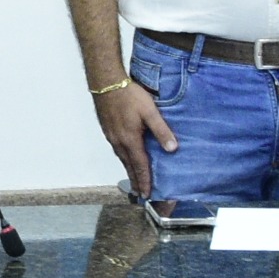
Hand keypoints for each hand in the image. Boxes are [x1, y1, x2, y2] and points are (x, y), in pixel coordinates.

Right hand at [94, 80, 175, 195]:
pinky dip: (123, 160)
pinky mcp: (108, 130)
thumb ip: (161, 130)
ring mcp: (112, 137)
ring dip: (129, 171)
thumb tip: (172, 149)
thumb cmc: (129, 95)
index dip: (145, 181)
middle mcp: (119, 142)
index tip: (147, 194)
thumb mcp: (150, 111)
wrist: (106, 83)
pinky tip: (126, 158)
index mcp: (130, 140)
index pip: (140, 166)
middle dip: (136, 181)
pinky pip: (117, 151)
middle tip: (140, 194)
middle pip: (129, 166)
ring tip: (134, 180)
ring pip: (122, 159)